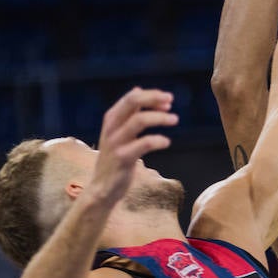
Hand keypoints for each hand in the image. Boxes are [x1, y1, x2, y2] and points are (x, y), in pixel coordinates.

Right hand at [87, 87, 177, 208]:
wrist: (102, 187)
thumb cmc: (115, 158)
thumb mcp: (119, 131)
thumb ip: (129, 113)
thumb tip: (138, 89)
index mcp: (111, 118)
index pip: (131, 98)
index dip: (151, 95)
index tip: (167, 99)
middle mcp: (111, 127)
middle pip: (132, 102)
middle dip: (153, 98)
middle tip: (171, 101)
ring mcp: (116, 142)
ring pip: (139, 120)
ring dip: (159, 117)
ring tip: (174, 119)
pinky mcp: (123, 158)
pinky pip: (144, 143)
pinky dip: (158, 140)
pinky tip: (166, 142)